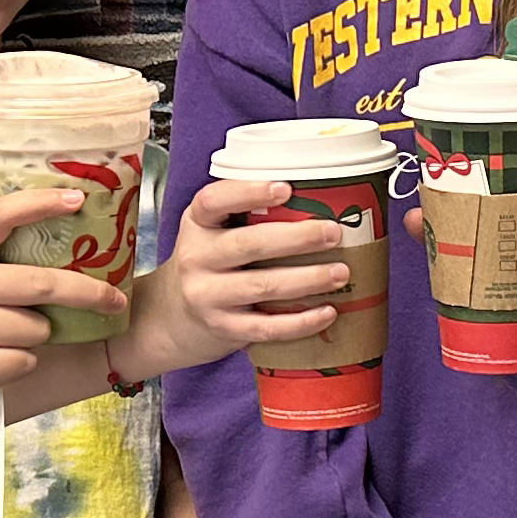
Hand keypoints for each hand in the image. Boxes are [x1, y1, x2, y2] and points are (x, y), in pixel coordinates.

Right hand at [0, 191, 115, 445]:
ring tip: (0, 340)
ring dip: (36, 338)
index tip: (77, 198)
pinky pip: (24, 360)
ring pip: (36, 328)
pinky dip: (20, 363)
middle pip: (39, 283)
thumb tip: (76, 252)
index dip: (38, 203)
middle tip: (116, 301)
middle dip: (87, 293)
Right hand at [131, 176, 350, 372]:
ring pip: (262, 286)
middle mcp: (197, 258)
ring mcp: (208, 296)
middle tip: (333, 233)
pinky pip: (267, 327)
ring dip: (307, 279)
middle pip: (249, 244)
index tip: (286, 189)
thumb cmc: (210, 261)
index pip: (214, 201)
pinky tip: (328, 312)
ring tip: (341, 273)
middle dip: (297, 238)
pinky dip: (301, 322)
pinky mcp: (224, 328)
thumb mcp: (212, 229)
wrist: (175, 315)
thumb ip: (246, 211)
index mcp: (197, 223)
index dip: (249, 193)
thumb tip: (316, 193)